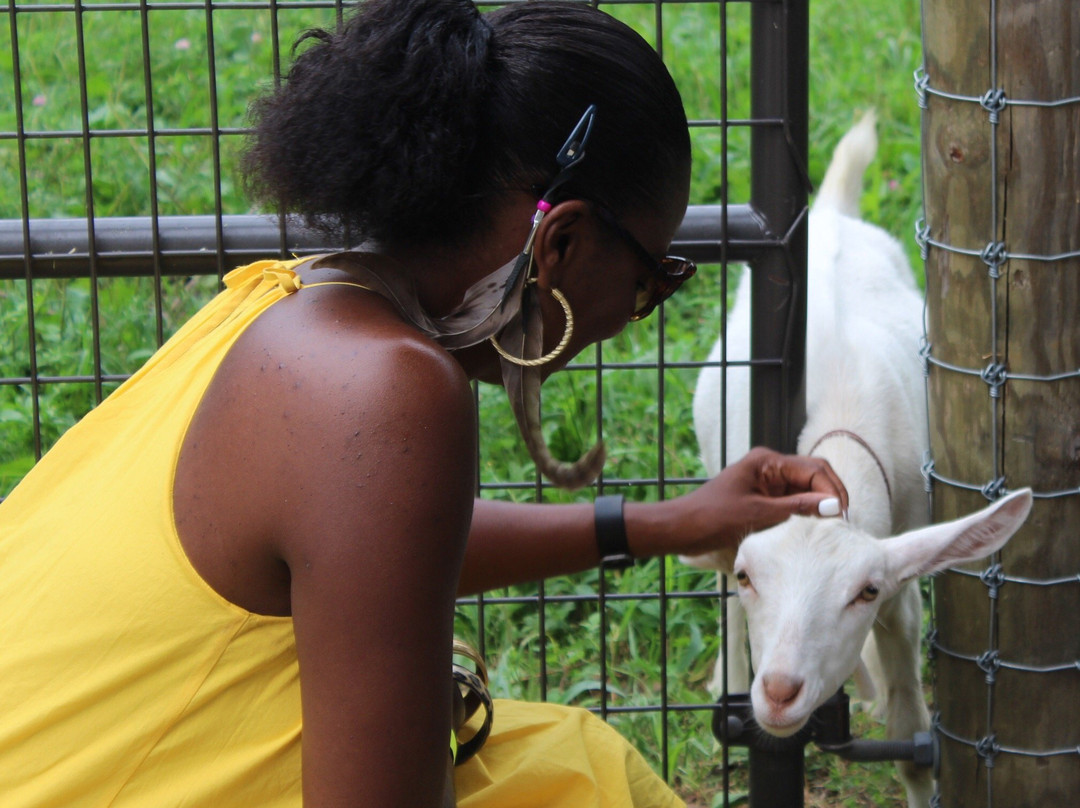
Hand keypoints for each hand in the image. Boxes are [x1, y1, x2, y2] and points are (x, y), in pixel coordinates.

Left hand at [671, 447, 848, 558]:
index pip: (814, 469)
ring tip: (833, 529)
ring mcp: (767, 481)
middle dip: (831, 496)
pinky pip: (793, 501)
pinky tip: (814, 529)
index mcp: (768, 461)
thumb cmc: (713, 518)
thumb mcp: (758, 515)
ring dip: (820, 506)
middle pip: (814, 475)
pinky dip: (806, 512)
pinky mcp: (764, 497)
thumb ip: (797, 508)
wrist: (682, 528)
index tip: (843, 515)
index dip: (833, 490)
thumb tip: (833, 505)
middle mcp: (770, 466)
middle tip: (844, 523)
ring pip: (806, 489)